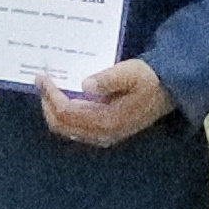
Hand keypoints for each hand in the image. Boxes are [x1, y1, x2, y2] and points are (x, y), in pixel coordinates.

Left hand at [41, 57, 176, 146]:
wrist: (167, 92)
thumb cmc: (149, 80)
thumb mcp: (131, 72)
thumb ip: (108, 79)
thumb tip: (85, 85)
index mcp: (107, 120)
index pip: (67, 112)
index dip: (51, 95)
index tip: (43, 77)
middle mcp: (102, 133)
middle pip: (62, 125)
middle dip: (46, 104)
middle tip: (41, 82)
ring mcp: (102, 136)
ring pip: (66, 129)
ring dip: (52, 111)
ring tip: (48, 90)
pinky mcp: (104, 132)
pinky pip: (74, 128)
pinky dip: (63, 115)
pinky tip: (62, 99)